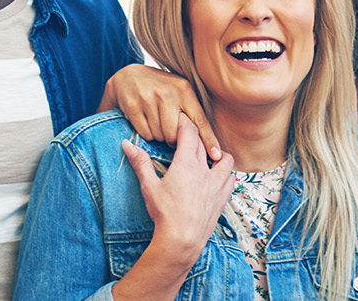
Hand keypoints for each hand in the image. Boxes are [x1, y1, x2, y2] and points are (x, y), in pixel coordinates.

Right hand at [104, 64, 222, 160]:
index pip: (199, 120)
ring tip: (156, 124)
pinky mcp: (133, 106)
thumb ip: (191, 111)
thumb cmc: (160, 88)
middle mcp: (168, 93)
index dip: (209, 139)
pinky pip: (145, 133)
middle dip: (173, 139)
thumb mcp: (179, 91)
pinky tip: (145, 123)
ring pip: (159, 135)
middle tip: (169, 134)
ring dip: (159, 136)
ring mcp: (149, 98)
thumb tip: (206, 140)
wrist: (129, 76)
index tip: (216, 155)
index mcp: (184, 89)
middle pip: (175, 134)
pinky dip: (146, 134)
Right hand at [122, 115, 233, 259]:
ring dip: (217, 154)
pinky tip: (218, 177)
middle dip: (196, 136)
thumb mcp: (149, 186)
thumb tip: (127, 144)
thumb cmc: (164, 213)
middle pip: (204, 144)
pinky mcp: (222, 198)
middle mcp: (205, 170)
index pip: (189, 132)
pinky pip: (230, 179)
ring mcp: (217, 184)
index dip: (185, 122)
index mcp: (186, 163)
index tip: (180, 117)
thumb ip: (140, 162)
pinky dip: (226, 174)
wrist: (182, 240)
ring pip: (224, 159)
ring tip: (208, 156)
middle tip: (187, 135)